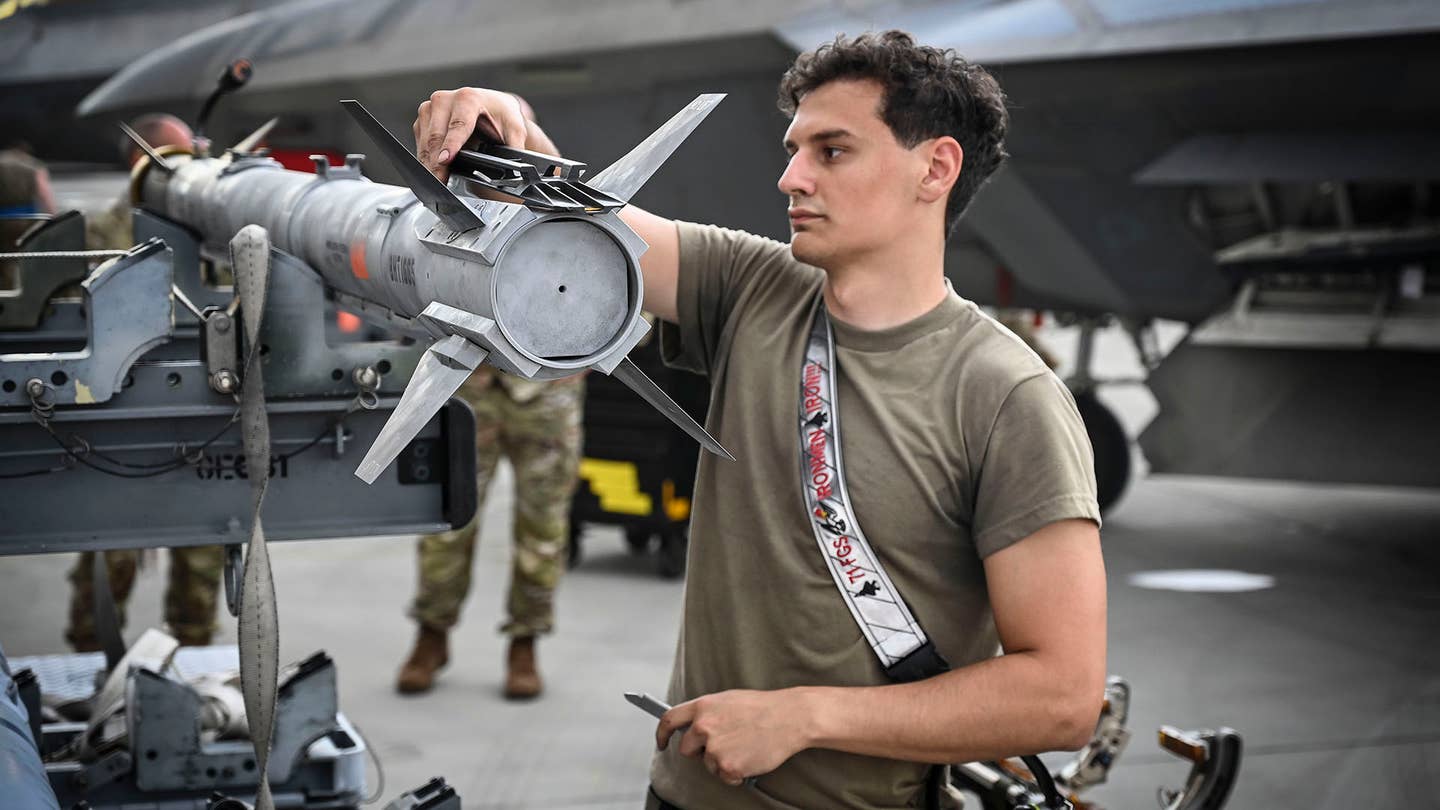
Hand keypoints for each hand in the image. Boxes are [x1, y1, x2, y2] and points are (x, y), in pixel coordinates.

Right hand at [412, 87, 530, 180]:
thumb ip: (515, 147)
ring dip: (428, 163)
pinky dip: (425, 158)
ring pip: (425, 140)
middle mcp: (446, 99)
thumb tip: (516, 169)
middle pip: (437, 135)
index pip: (458, 125)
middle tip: (440, 182)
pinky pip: (420, 141)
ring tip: (436, 181)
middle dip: (437, 162)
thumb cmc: (502, 115)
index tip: (446, 160)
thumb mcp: (515, 129)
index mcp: (469, 98)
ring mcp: (431, 107)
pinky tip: (432, 170)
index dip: (451, 144)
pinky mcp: (424, 118)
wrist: (493, 106)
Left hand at [656, 689, 811, 786]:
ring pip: (708, 765)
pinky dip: (736, 773)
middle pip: (686, 749)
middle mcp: (704, 726)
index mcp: (703, 707)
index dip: (661, 733)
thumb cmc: (763, 708)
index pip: (668, 720)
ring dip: (722, 762)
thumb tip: (696, 725)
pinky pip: (724, 777)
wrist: (789, 717)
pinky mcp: (727, 765)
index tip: (661, 742)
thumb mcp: (728, 700)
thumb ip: (708, 712)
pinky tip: (750, 758)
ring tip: (744, 747)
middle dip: (699, 752)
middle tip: (721, 747)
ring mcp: (714, 747)